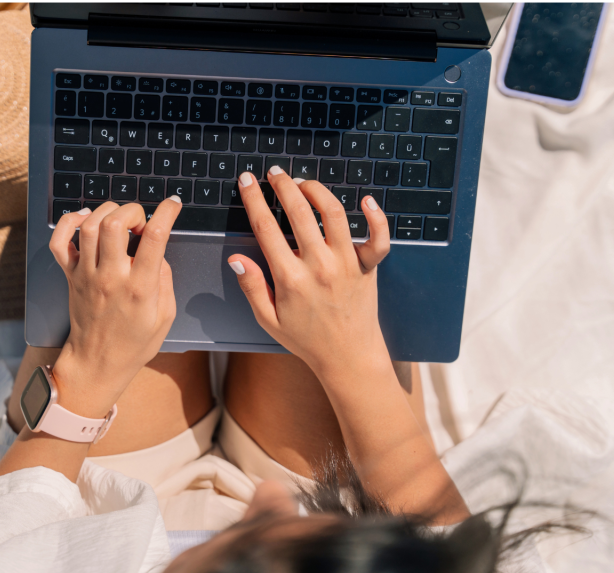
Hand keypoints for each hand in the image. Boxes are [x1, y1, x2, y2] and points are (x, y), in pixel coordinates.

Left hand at [48, 198, 181, 417]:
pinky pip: (60, 241)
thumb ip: (165, 280)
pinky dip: (69, 221)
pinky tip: (84, 218)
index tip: (173, 204)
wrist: (97, 363)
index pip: (155, 238)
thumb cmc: (134, 343)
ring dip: (107, 211)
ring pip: (90, 226)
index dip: (167, 213)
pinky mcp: (70, 276)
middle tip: (141, 221)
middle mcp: (111, 277)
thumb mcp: (165, 316)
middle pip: (115, 224)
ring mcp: (86, 275)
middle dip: (133, 210)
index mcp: (139, 288)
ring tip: (119, 220)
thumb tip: (158, 251)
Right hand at [228, 168, 390, 378]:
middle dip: (282, 185)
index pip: (266, 227)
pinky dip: (376, 217)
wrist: (347, 357)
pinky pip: (378, 238)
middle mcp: (319, 266)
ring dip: (317, 190)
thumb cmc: (307, 339)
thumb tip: (236, 259)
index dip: (253, 199)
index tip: (247, 182)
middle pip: (298, 212)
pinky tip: (365, 200)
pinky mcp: (368, 267)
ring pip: (333, 213)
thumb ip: (252, 287)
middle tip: (274, 173)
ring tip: (304, 183)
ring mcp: (347, 264)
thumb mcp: (268, 319)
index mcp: (290, 279)